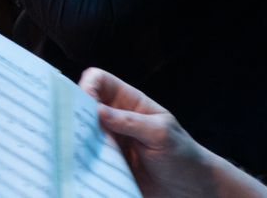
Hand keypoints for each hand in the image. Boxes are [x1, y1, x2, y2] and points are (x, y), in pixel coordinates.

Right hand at [79, 68, 266, 197]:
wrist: (192, 191)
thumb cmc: (183, 155)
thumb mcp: (160, 133)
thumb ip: (130, 121)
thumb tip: (96, 110)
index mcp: (129, 102)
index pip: (99, 80)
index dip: (88, 86)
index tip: (85, 104)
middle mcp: (115, 119)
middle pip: (83, 104)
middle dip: (75, 113)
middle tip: (74, 129)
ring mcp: (109, 141)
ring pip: (81, 132)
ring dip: (77, 139)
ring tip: (77, 149)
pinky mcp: (107, 164)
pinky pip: (86, 157)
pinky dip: (81, 159)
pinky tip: (82, 164)